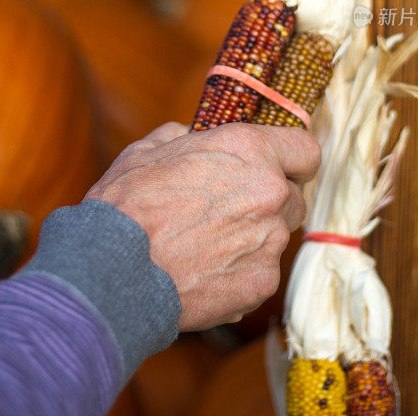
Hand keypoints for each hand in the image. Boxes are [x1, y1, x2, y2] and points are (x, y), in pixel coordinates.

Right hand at [85, 121, 319, 330]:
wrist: (112, 270)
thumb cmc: (127, 204)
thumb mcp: (150, 149)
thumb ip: (185, 136)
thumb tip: (192, 133)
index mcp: (250, 150)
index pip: (306, 150)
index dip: (293, 159)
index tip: (282, 167)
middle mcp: (270, 193)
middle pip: (293, 196)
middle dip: (270, 201)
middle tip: (231, 208)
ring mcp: (269, 242)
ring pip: (276, 236)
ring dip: (253, 237)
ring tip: (207, 244)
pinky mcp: (261, 284)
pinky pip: (261, 272)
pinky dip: (240, 272)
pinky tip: (203, 271)